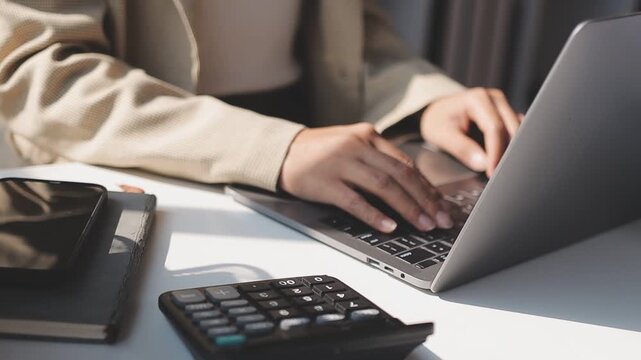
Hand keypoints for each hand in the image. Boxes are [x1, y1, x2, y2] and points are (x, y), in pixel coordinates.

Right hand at [279, 123, 452, 232]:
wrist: (282, 151)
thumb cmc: (321, 152)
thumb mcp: (352, 145)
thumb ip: (378, 160)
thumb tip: (411, 188)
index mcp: (368, 136)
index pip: (406, 163)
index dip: (427, 187)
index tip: (442, 206)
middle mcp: (358, 146)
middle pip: (400, 175)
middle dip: (425, 200)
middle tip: (441, 220)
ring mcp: (341, 163)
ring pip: (384, 187)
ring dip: (408, 209)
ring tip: (424, 225)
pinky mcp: (326, 182)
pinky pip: (355, 201)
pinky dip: (374, 215)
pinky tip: (389, 227)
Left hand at [420, 88, 522, 176]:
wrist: (437, 113)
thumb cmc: (438, 121)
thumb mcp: (442, 135)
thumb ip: (462, 149)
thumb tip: (483, 163)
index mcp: (477, 99)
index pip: (495, 128)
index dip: (495, 152)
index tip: (492, 170)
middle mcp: (494, 99)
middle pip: (511, 128)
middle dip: (507, 153)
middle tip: (500, 174)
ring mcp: (502, 106)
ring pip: (516, 130)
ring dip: (511, 150)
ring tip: (501, 169)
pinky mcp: (505, 115)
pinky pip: (514, 131)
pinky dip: (511, 146)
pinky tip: (503, 160)